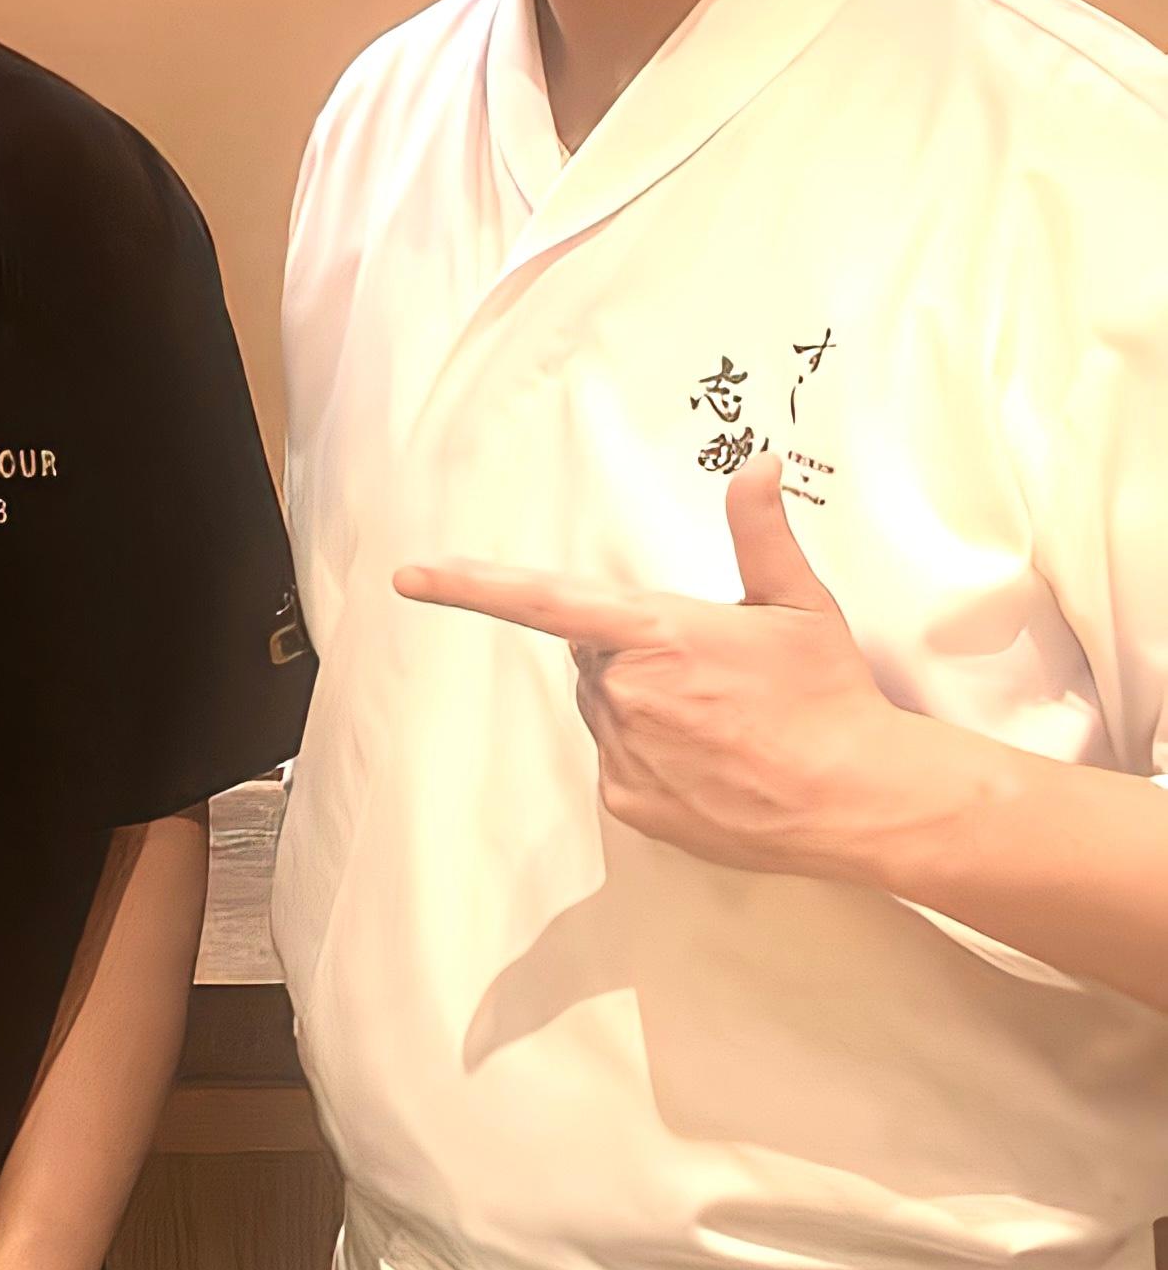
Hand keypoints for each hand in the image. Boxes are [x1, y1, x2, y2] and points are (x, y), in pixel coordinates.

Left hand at [395, 453, 910, 880]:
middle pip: (593, 653)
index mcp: (657, 633)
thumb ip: (762, 533)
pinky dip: (651, 753)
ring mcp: (624, 752)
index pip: (543, 600)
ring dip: (643, 702)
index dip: (470, 585)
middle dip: (634, 650)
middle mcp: (626, 692)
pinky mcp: (629, 803)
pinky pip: (619, 759)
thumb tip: (757, 467)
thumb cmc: (828, 697)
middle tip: (711, 667)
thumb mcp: (799, 604)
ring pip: (605, 707)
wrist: (856, 798)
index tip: (413, 576)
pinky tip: (711, 758)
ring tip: (721, 716)